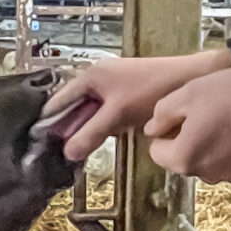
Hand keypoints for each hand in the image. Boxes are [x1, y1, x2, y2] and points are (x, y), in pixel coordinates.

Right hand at [47, 49, 230, 161]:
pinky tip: (108, 139)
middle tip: (63, 154)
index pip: (58, 101)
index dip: (49, 122)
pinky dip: (105, 126)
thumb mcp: (117, 115)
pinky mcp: (127, 96)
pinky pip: (107, 114)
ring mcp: (113, 87)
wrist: (190, 79)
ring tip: (81, 151)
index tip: (40, 144)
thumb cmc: (151, 90)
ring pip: (92, 113)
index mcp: (89, 77)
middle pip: (74, 108)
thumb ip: (91, 133)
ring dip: (88, 129)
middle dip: (69, 129)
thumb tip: (67, 153)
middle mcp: (97, 79)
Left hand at [143, 65, 230, 182]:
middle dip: (190, 134)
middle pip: (185, 155)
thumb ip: (163, 112)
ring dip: (216, 139)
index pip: (157, 150)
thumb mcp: (189, 93)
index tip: (181, 111)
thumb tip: (153, 128)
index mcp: (184, 159)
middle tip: (207, 108)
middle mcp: (206, 174)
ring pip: (212, 157)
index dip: (166, 129)